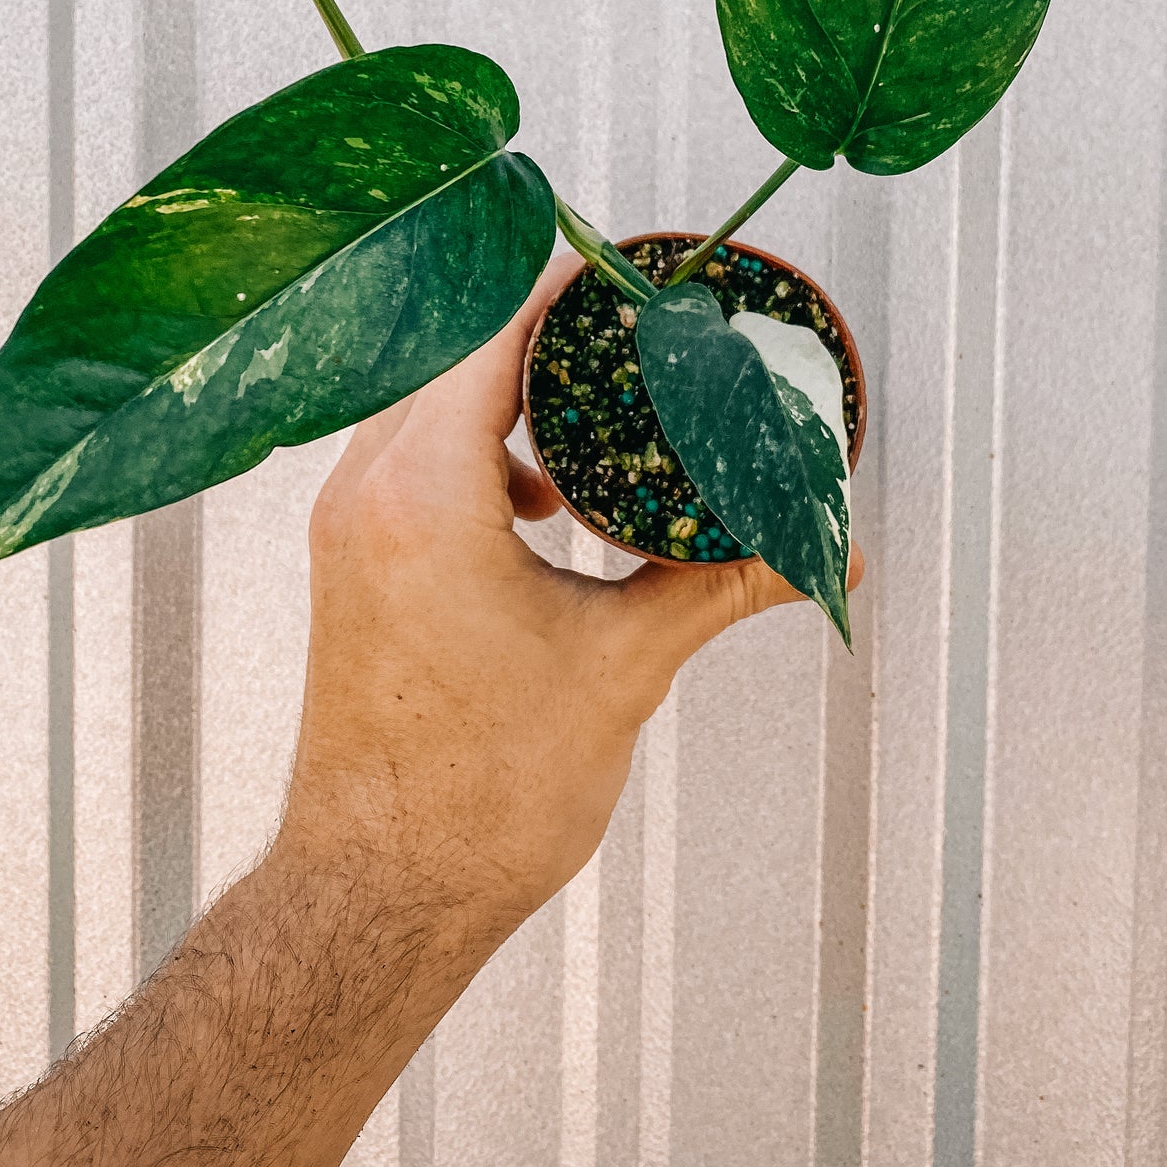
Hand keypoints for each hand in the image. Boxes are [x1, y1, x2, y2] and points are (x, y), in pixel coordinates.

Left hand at [280, 258, 859, 939]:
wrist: (378, 895)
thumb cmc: (477, 798)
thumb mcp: (624, 669)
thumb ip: (723, 586)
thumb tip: (821, 553)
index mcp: (425, 493)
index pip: (494, 332)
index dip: (568, 286)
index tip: (632, 271)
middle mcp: (366, 491)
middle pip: (459, 356)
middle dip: (552, 342)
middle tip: (639, 343)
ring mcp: (346, 528)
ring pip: (429, 408)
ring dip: (511, 403)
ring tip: (598, 432)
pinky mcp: (348, 565)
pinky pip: (411, 462)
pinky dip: (478, 455)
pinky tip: (545, 508)